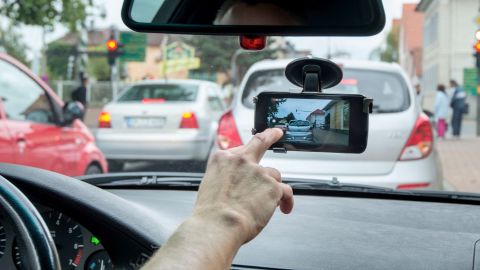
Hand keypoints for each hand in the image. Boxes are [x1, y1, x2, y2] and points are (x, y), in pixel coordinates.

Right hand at [193, 128, 293, 243]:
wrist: (218, 225)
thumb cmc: (211, 213)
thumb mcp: (210, 186)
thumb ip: (226, 178)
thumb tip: (239, 185)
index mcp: (222, 160)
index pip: (238, 150)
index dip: (247, 153)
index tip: (252, 150)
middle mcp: (241, 161)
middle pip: (260, 141)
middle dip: (271, 135)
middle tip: (277, 133)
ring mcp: (258, 172)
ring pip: (274, 175)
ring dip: (273, 188)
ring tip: (267, 204)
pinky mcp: (272, 186)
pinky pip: (286, 191)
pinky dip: (287, 201)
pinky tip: (285, 208)